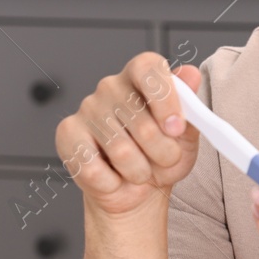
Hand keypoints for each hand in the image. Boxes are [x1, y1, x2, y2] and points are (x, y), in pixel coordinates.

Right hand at [55, 53, 200, 215]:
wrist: (139, 190)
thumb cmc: (162, 156)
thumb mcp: (187, 135)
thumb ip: (190, 106)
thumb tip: (191, 74)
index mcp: (141, 77)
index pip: (148, 68)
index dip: (165, 98)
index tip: (176, 128)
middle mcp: (111, 87)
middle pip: (141, 120)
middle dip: (162, 152)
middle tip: (164, 159)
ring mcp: (86, 109)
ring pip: (121, 150)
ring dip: (139, 172)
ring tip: (140, 170)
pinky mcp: (68, 134)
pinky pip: (94, 168)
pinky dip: (112, 183)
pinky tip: (114, 176)